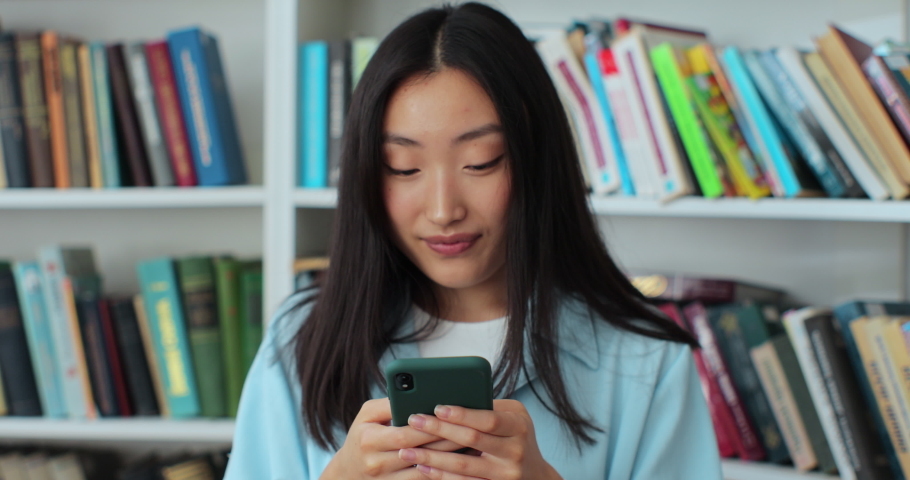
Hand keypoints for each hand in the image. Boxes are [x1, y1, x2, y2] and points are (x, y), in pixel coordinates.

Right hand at [320, 398, 464, 479]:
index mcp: (370, 440)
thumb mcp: (366, 416)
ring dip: (450, 461)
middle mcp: (377, 463)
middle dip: (447, 441)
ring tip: (473, 447)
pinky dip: (443, 475)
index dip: (429, 427)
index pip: (405, 434)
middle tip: (472, 429)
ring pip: (426, 472)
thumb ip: (388, 404)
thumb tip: (413, 392)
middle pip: (420, 453)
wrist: (348, 474)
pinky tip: (460, 466)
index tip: (450, 417)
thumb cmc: (361, 437)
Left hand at [398, 400, 563, 479]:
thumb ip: (489, 407)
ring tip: (408, 450)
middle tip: (414, 421)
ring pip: (463, 466)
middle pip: (472, 440)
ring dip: (432, 457)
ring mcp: (505, 475)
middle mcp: (515, 452)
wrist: (536, 476)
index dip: (463, 414)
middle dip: (440, 430)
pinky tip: (422, 468)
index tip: (438, 408)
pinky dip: (441, 476)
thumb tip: (451, 396)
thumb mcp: (514, 417)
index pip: (489, 419)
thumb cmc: (518, 437)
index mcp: (519, 427)